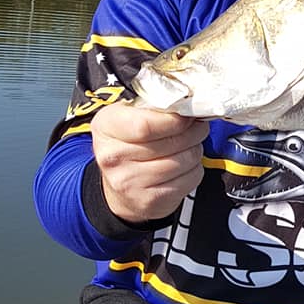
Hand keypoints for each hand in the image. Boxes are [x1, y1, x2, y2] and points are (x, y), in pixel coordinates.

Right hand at [90, 100, 208, 223]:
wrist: (120, 187)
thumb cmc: (132, 143)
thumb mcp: (131, 115)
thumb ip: (155, 106)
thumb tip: (191, 103)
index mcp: (106, 126)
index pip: (146, 125)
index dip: (176, 119)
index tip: (188, 115)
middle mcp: (112, 156)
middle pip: (171, 141)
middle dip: (194, 131)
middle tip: (198, 127)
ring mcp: (129, 181)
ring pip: (185, 159)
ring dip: (195, 150)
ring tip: (190, 146)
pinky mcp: (149, 200)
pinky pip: (190, 178)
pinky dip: (195, 169)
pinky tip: (185, 165)